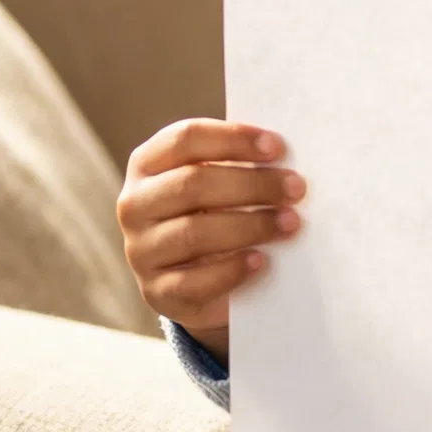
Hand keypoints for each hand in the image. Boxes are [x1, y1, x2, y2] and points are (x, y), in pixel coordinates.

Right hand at [117, 119, 305, 365]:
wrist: (194, 276)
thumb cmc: (214, 210)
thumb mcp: (219, 180)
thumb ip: (240, 163)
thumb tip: (286, 158)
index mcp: (148, 164)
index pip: (185, 139)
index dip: (233, 139)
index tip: (278, 148)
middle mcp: (135, 205)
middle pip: (192, 183)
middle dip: (252, 184)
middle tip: (296, 189)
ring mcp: (141, 251)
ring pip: (193, 232)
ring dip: (250, 225)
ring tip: (290, 223)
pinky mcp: (157, 292)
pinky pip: (194, 282)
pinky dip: (232, 270)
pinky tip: (261, 260)